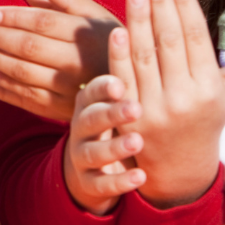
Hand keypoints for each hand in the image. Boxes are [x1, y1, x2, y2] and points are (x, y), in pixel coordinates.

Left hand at [0, 0, 117, 121]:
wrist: (133, 91)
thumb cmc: (110, 44)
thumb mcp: (99, 19)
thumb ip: (69, 1)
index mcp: (86, 35)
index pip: (45, 22)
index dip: (16, 17)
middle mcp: (76, 63)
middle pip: (28, 47)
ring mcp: (67, 89)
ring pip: (21, 73)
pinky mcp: (57, 109)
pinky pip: (22, 97)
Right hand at [63, 76, 146, 214]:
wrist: (89, 169)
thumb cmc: (111, 127)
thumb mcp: (114, 103)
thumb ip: (130, 79)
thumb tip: (142, 40)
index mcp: (89, 105)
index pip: (92, 91)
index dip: (103, 88)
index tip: (120, 84)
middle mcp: (82, 128)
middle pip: (90, 118)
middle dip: (110, 113)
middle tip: (136, 108)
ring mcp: (82, 155)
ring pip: (93, 151)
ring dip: (114, 147)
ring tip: (137, 142)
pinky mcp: (89, 182)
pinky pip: (101, 183)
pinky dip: (119, 181)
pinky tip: (140, 177)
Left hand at [109, 0, 224, 207]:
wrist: (176, 169)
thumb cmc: (204, 121)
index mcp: (208, 87)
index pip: (194, 37)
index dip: (183, 5)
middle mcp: (183, 97)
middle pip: (168, 41)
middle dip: (160, 3)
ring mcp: (153, 107)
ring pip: (144, 56)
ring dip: (138, 20)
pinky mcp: (128, 116)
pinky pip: (123, 79)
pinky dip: (119, 54)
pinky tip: (117, 28)